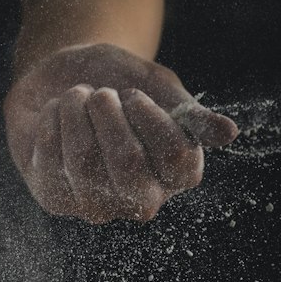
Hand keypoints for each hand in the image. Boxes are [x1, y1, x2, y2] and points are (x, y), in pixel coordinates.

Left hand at [4, 43, 238, 223]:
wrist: (61, 76)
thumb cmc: (117, 81)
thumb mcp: (155, 85)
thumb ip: (189, 112)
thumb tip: (229, 134)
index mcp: (175, 173)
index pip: (178, 160)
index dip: (153, 120)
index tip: (133, 93)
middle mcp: (140, 199)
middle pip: (129, 164)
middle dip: (110, 117)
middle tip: (102, 94)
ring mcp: (96, 205)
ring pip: (84, 161)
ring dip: (77, 113)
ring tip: (77, 96)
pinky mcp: (56, 200)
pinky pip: (50, 160)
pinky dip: (52, 121)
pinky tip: (56, 112)